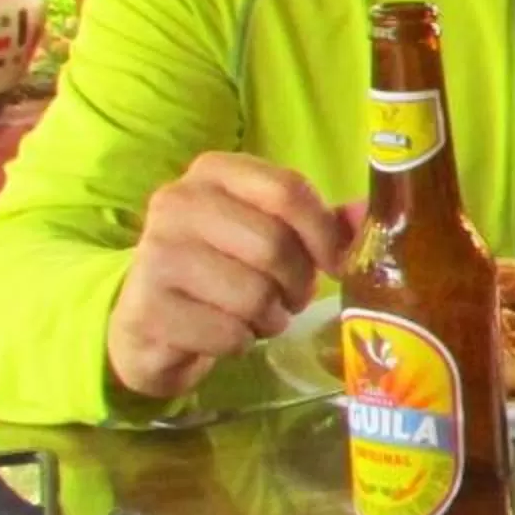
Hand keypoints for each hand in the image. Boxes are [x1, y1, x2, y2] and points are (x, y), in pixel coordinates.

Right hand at [107, 153, 360, 401]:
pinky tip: (226, 333)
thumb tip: (367, 214)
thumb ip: (319, 222)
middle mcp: (176, 203)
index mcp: (213, 172)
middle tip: (291, 297)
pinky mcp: (147, 309)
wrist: (148, 319)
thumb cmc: (222, 267)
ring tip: (257, 315)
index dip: (323, 233)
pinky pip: (228, 333)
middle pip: (273, 245)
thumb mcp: (267, 232)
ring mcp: (155, 254)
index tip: (334, 263)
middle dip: (297, 283)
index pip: (287, 190)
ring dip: (271, 317)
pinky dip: (241, 343)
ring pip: (253, 294)